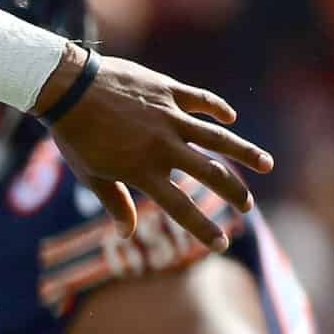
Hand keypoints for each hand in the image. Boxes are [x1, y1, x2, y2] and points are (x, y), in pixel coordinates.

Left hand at [42, 51, 271, 249]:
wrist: (67, 88)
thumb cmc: (74, 136)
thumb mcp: (90, 175)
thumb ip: (114, 203)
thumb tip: (126, 235)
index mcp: (143, 171)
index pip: (180, 208)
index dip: (202, 229)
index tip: (221, 244)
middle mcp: (162, 146)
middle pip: (210, 174)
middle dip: (234, 192)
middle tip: (247, 205)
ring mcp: (169, 117)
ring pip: (218, 137)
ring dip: (245, 152)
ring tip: (266, 165)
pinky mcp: (169, 91)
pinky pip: (202, 100)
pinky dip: (218, 109)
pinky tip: (231, 119)